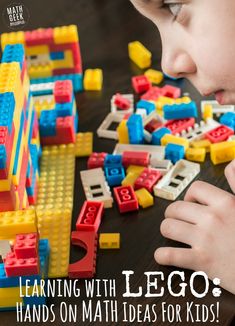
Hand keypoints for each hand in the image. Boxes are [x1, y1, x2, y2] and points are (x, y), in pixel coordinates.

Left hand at [154, 159, 234, 293]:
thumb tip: (232, 163)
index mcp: (226, 203)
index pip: (195, 188)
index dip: (190, 196)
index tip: (192, 204)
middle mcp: (212, 219)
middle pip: (176, 208)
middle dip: (173, 213)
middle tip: (178, 219)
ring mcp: (205, 240)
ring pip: (168, 227)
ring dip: (167, 230)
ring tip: (172, 234)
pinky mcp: (201, 262)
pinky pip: (169, 255)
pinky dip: (162, 255)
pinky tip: (163, 255)